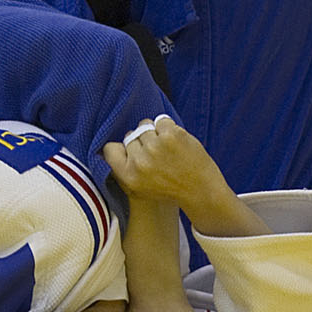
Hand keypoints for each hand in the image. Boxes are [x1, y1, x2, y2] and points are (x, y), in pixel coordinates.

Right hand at [103, 116, 221, 206]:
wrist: (201, 191)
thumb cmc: (171, 188)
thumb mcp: (139, 187)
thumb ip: (124, 167)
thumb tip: (111, 146)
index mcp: (128, 176)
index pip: (110, 149)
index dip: (121, 147)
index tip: (133, 152)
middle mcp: (139, 162)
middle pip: (130, 136)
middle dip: (143, 141)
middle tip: (158, 156)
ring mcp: (154, 147)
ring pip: (145, 126)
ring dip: (156, 133)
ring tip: (168, 149)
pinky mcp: (170, 135)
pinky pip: (162, 121)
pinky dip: (170, 128)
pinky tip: (177, 142)